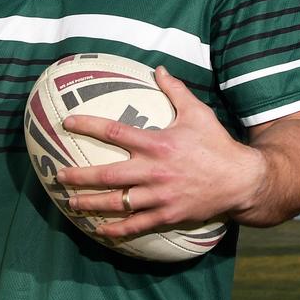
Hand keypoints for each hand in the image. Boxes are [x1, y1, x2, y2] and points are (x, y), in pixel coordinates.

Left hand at [55, 66, 262, 238]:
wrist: (241, 180)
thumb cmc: (216, 144)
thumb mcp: (198, 113)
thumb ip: (176, 91)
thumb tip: (159, 69)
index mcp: (158, 143)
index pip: (115, 131)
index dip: (88, 125)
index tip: (67, 123)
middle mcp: (154, 171)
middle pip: (107, 175)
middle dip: (78, 176)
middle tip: (58, 174)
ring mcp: (159, 196)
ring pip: (117, 203)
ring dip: (90, 203)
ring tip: (70, 202)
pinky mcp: (167, 215)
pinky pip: (136, 225)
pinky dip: (116, 229)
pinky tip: (100, 229)